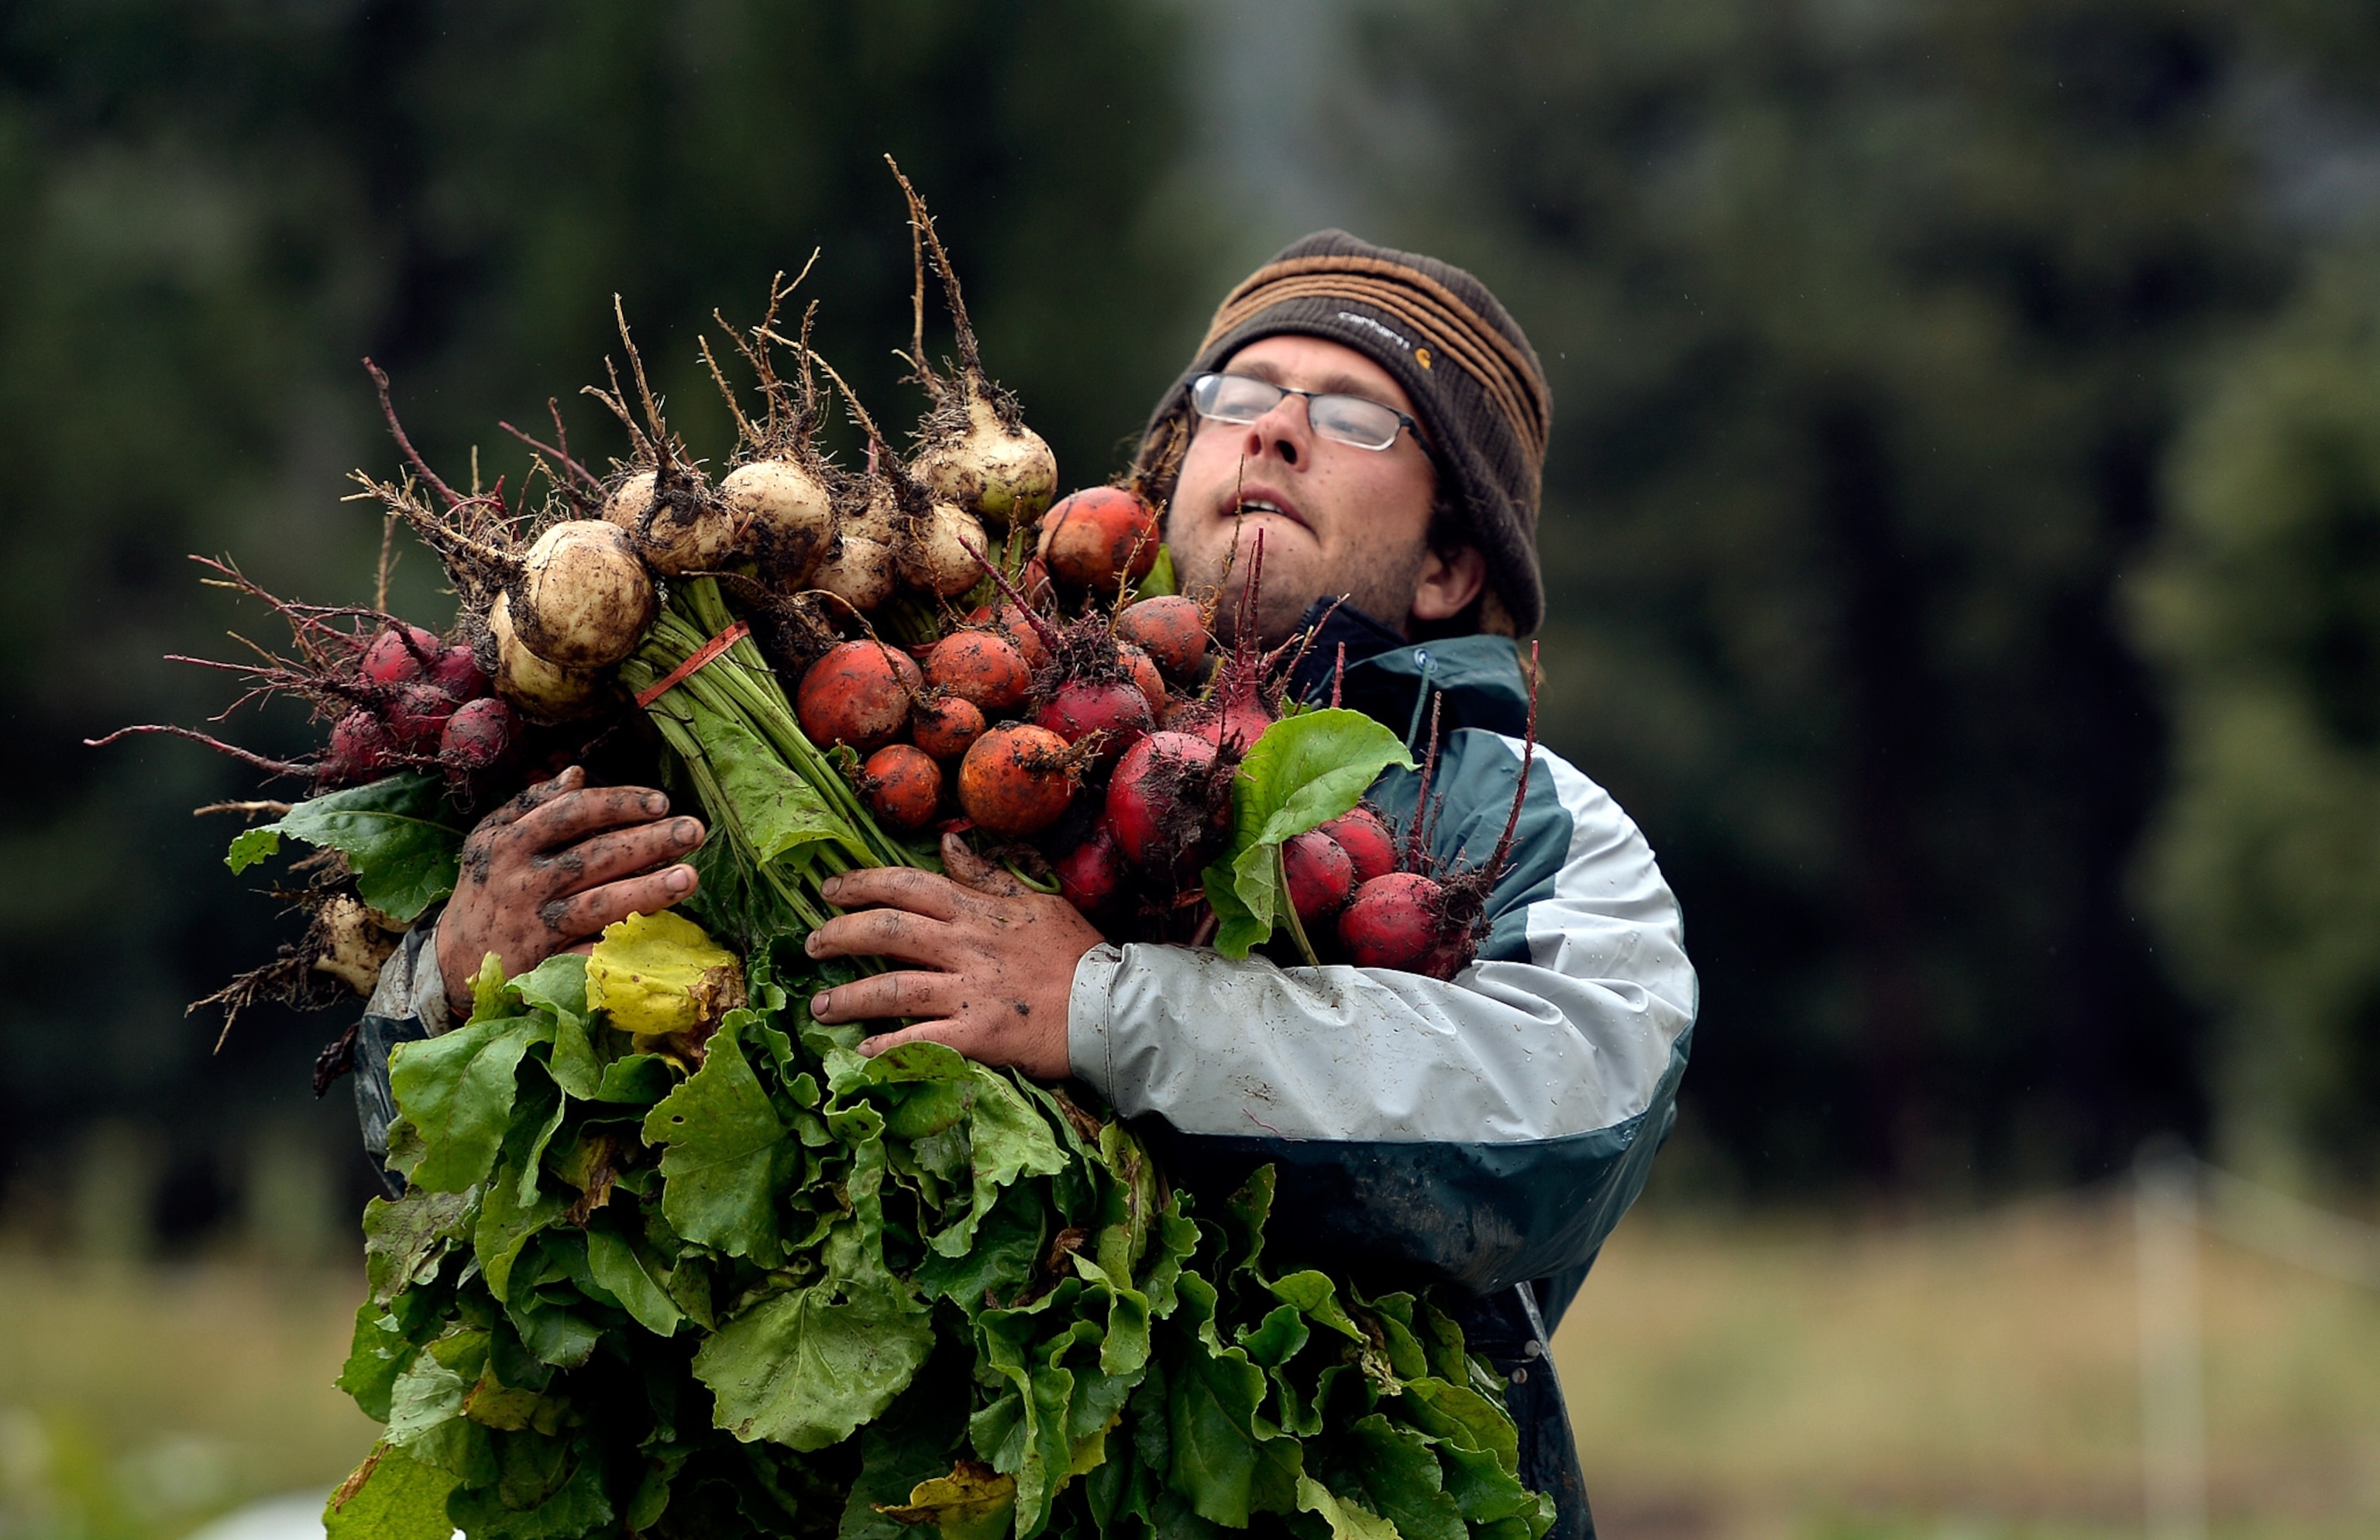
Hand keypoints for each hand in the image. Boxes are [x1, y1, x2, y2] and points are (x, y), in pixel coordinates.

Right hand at [436, 765, 706, 1015]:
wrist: (452, 961)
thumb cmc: (487, 889)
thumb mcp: (493, 840)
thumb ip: (533, 805)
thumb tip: (577, 774)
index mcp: (508, 843)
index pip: (570, 814)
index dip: (618, 804)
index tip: (661, 802)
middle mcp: (520, 882)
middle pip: (593, 856)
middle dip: (647, 842)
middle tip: (693, 830)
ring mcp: (533, 925)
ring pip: (598, 904)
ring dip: (647, 890)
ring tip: (690, 877)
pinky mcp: (544, 964)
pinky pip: (590, 953)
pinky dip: (622, 944)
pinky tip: (659, 934)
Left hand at [804, 837, 1101, 1078]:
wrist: (1112, 1006)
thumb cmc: (1075, 953)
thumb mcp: (1036, 899)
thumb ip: (987, 874)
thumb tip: (948, 842)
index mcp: (977, 910)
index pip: (905, 885)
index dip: (860, 884)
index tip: (829, 890)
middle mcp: (965, 946)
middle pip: (885, 932)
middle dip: (838, 936)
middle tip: (811, 946)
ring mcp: (969, 991)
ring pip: (891, 989)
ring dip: (848, 998)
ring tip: (821, 1007)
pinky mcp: (977, 1035)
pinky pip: (918, 1041)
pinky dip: (885, 1048)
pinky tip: (862, 1053)